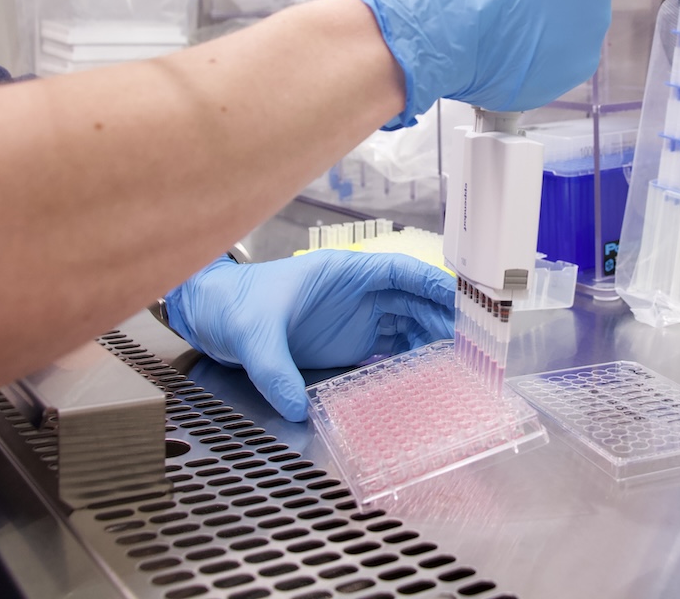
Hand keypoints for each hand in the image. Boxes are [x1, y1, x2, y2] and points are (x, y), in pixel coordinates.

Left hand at [164, 250, 453, 420]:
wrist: (210, 316)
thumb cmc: (232, 305)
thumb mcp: (251, 334)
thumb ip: (273, 369)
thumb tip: (295, 406)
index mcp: (342, 274)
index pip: (399, 271)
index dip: (433, 283)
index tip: (460, 300)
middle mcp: (356, 295)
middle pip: (413, 301)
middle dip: (443, 319)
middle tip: (469, 344)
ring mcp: (354, 320)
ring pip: (407, 326)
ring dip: (432, 343)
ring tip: (456, 366)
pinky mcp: (347, 346)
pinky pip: (389, 351)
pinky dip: (411, 362)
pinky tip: (425, 379)